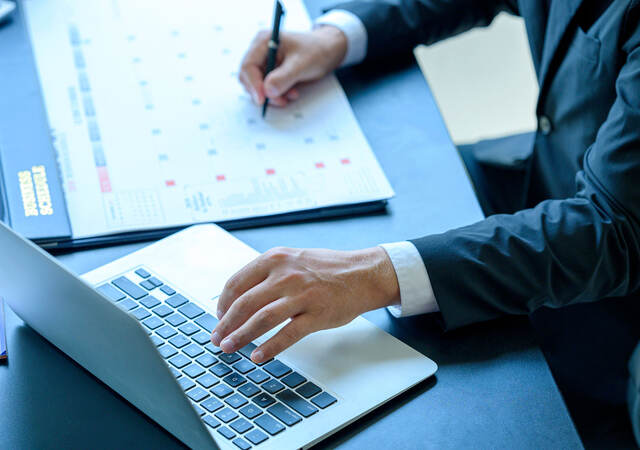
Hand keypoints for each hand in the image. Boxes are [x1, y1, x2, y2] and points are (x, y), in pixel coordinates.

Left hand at [211, 247, 399, 362]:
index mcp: (275, 259)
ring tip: (229, 348)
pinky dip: (269, 347)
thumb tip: (238, 299)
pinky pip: (287, 334)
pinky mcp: (317, 314)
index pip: (237, 283)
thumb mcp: (292, 259)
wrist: (363, 274)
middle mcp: (286, 274)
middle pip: (245, 303)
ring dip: (241, 336)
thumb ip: (267, 274)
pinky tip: (258, 356)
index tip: (219, 317)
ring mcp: (302, 295)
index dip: (223, 304)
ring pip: (262, 319)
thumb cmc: (326, 269)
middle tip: (217, 338)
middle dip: (226, 324)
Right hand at [239, 26, 346, 107]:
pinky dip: (277, 95)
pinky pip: (267, 89)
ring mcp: (265, 63)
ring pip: (258, 86)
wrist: (328, 51)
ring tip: (290, 95)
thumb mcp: (301, 64)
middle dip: (263, 92)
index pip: (248, 66)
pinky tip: (291, 93)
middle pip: (249, 78)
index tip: (262, 99)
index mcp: (263, 42)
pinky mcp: (271, 73)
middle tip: (279, 100)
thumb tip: (267, 91)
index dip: (253, 84)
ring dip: (272, 95)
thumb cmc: (317, 50)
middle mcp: (260, 51)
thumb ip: (284, 77)